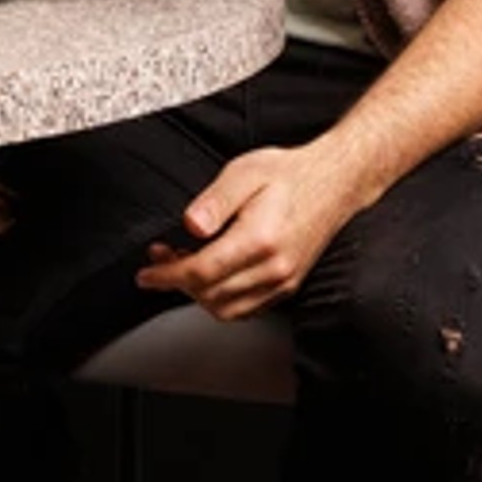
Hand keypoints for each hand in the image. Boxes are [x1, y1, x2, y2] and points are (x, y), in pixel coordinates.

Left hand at [136, 143, 377, 319]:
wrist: (334, 182)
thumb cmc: (289, 174)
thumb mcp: (244, 171)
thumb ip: (214, 201)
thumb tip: (190, 226)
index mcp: (260, 240)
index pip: (202, 272)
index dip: (167, 275)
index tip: (146, 273)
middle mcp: (274, 268)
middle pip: (211, 296)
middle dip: (177, 283)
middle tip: (162, 258)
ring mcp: (284, 281)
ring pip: (227, 310)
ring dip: (198, 294)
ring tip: (184, 265)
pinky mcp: (288, 285)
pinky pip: (247, 308)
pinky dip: (221, 299)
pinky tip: (211, 275)